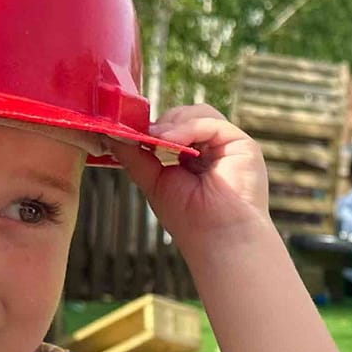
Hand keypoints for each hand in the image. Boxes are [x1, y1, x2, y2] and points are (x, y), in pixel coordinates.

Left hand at [121, 104, 270, 246]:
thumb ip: (135, 155)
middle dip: (161, 124)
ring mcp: (228, 145)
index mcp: (195, 157)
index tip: (129, 130)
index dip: (153, 127)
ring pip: (198, 113)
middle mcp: (213, 148)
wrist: (217, 238)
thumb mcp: (154, 181)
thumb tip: (110, 132)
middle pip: (185, 115)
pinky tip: (171, 142)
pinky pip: (210, 122)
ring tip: (158, 141)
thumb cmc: (190, 219)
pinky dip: (187, 128)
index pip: (173, 127)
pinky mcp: (241, 144)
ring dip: (172, 124)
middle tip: (143, 137)